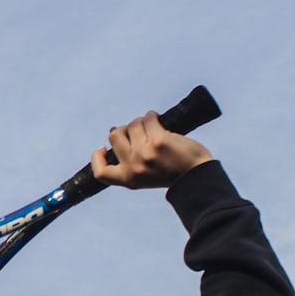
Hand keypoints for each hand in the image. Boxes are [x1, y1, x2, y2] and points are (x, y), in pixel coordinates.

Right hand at [90, 111, 212, 189]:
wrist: (197, 177)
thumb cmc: (172, 173)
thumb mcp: (145, 175)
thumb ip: (130, 160)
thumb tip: (114, 131)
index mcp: (128, 179)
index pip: (101, 172)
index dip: (97, 158)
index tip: (103, 149)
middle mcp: (133, 167)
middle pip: (115, 136)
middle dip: (125, 129)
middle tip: (138, 131)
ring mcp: (145, 154)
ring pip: (132, 125)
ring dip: (142, 121)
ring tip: (152, 126)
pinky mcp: (158, 141)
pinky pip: (148, 119)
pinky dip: (151, 116)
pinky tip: (156, 118)